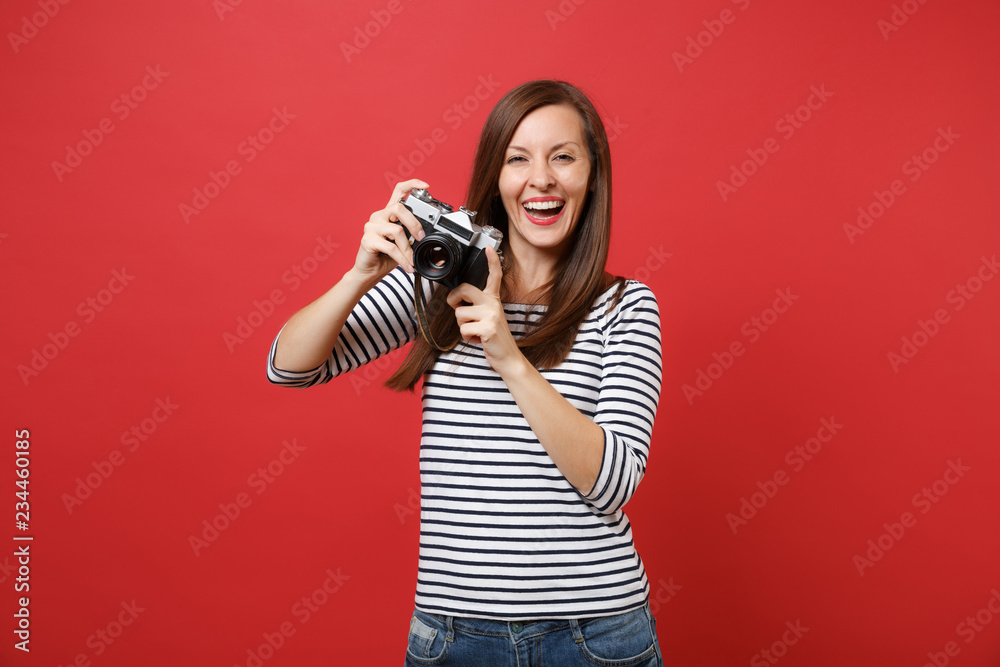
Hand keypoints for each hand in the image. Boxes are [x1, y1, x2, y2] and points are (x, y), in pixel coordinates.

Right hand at [351, 179, 428, 283]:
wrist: (370, 271)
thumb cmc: (386, 256)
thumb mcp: (403, 243)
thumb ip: (411, 234)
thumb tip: (427, 235)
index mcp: (389, 213)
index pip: (399, 191)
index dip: (412, 185)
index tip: (426, 186)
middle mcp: (379, 216)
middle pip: (399, 208)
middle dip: (414, 224)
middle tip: (421, 238)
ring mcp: (371, 226)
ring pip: (397, 230)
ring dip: (408, 249)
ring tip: (412, 260)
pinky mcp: (367, 239)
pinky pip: (390, 247)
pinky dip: (402, 259)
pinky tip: (407, 266)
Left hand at [446, 246, 523, 373]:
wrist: (508, 357)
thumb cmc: (494, 337)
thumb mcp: (488, 318)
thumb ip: (476, 307)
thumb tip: (457, 303)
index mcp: (493, 299)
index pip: (494, 276)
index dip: (491, 261)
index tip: (488, 248)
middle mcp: (493, 304)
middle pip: (464, 289)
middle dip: (453, 299)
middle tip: (456, 307)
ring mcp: (491, 315)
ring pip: (460, 314)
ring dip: (462, 327)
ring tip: (476, 331)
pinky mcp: (488, 327)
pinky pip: (463, 329)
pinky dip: (467, 337)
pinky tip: (479, 339)